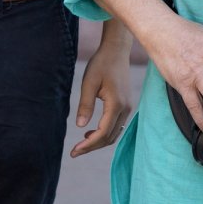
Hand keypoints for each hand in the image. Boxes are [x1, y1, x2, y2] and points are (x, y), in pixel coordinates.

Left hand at [70, 39, 134, 157]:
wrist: (116, 51)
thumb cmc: (101, 64)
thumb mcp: (89, 82)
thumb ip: (85, 105)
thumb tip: (80, 127)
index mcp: (116, 104)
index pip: (103, 132)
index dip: (88, 144)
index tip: (74, 151)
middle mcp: (125, 108)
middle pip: (110, 137)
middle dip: (92, 147)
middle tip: (74, 152)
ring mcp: (128, 107)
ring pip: (114, 133)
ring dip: (99, 141)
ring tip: (81, 144)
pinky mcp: (126, 105)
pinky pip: (116, 126)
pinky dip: (105, 133)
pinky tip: (91, 132)